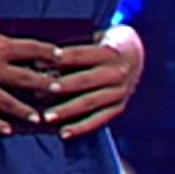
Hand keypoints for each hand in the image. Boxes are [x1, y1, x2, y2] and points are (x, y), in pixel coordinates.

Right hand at [0, 11, 61, 135]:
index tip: (62, 58)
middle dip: (45, 86)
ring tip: (38, 119)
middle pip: (26, 80)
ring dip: (25, 111)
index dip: (50, 54)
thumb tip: (14, 49)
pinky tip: (7, 130)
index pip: (34, 51)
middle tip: (59, 90)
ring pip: (8, 103)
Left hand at [41, 24, 142, 138]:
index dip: (62, 58)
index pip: (82, 54)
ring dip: (67, 110)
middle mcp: (118, 72)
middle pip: (86, 80)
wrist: (136, 56)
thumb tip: (41, 60)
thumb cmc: (104, 45)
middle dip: (62, 87)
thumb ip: (74, 50)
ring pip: (91, 102)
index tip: (40, 62)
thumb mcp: (95, 39)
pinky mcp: (119, 107)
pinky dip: (80, 128)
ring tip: (47, 117)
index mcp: (111, 52)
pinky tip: (63, 133)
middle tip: (39, 92)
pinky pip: (99, 120)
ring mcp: (120, 91)